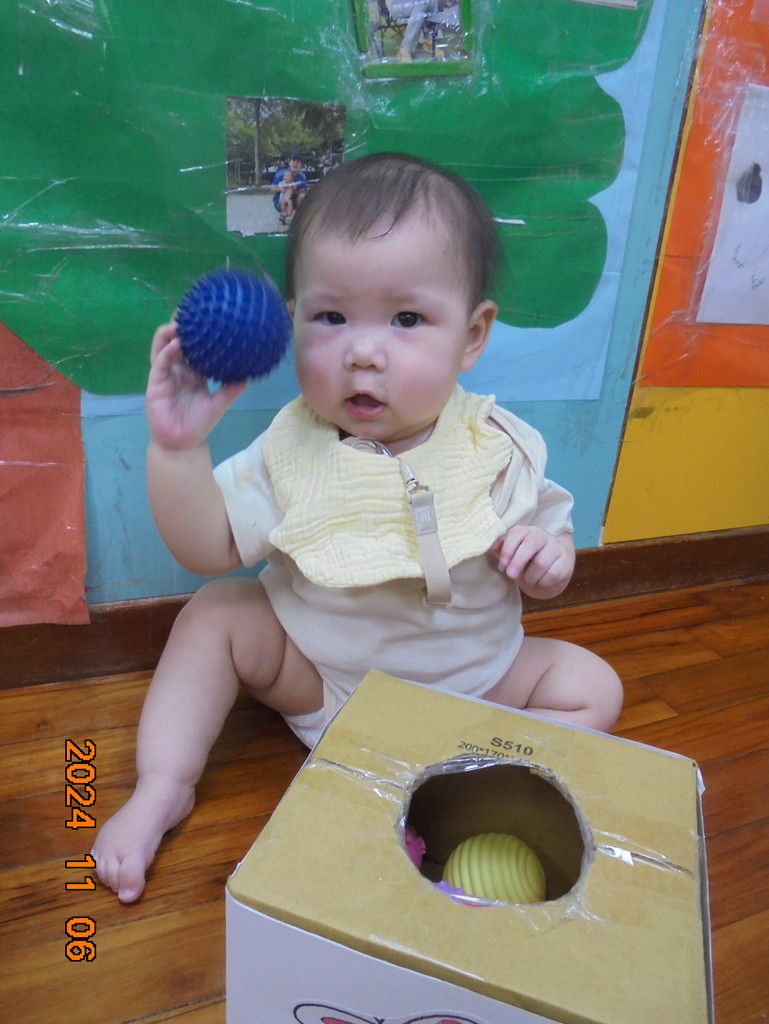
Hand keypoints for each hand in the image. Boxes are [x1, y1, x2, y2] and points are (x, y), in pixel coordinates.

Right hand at [145, 323, 246, 450]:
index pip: (195, 348)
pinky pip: (160, 363)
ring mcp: (165, 375)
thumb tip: (248, 376)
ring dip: (169, 334)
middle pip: (177, 341)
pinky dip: (167, 352)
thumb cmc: (199, 424)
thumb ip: (230, 390)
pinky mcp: (156, 383)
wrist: (181, 444)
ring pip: (163, 347)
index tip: (207, 317)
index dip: (198, 333)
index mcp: (194, 373)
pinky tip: (176, 344)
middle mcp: (178, 370)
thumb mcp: (219, 405)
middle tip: (192, 311)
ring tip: (179, 322)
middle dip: (181, 326)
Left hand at [489, 525, 574, 598]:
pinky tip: (541, 581)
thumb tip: (491, 546)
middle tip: (510, 575)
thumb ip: (501, 550)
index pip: (517, 533)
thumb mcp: (512, 555)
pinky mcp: (566, 561)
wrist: (554, 566)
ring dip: (531, 576)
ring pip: (542, 562)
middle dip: (518, 561)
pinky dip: (543, 582)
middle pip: (532, 543)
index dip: (508, 548)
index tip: (502, 563)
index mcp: (526, 532)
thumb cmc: (527, 560)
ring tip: (528, 580)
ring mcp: (556, 547)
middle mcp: (542, 536)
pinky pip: (553, 573)